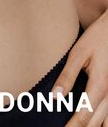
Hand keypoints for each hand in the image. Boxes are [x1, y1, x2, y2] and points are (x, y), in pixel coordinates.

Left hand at [50, 11, 107, 125]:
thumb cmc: (96, 39)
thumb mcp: (78, 53)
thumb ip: (67, 76)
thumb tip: (55, 97)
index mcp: (99, 86)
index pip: (84, 115)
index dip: (73, 126)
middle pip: (96, 122)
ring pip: (106, 122)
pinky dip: (102, 122)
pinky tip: (93, 123)